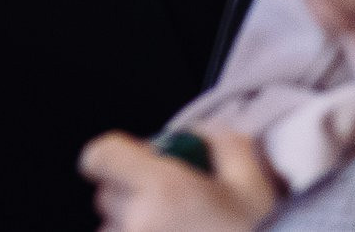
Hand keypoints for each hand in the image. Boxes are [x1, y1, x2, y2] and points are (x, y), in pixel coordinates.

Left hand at [81, 129, 278, 231]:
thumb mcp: (253, 188)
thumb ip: (226, 146)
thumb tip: (202, 133)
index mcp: (163, 190)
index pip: (100, 156)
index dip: (113, 154)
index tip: (131, 161)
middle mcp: (136, 224)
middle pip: (106, 194)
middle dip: (130, 194)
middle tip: (166, 206)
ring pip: (111, 231)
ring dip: (132, 228)